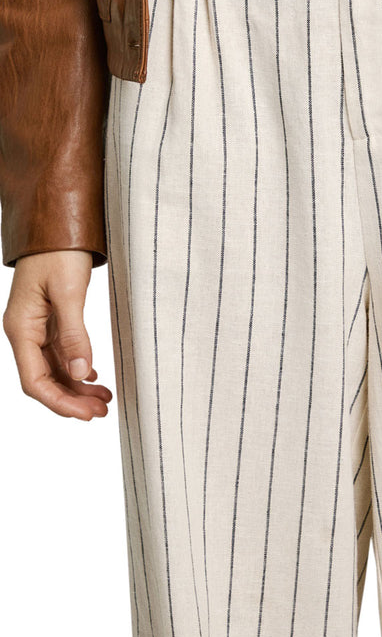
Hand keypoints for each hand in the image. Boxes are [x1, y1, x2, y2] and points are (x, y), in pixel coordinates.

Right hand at [3, 249, 111, 419]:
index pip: (35, 381)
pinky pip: (60, 353)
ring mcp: (37, 326)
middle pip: (44, 379)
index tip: (88, 414)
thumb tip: (80, 373)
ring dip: (78, 386)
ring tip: (105, 399)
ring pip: (55, 368)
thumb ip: (74, 335)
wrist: (57, 222)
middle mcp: (25, 331)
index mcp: (21, 328)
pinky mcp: (50, 319)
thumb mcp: (69, 292)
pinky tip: (94, 376)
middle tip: (103, 411)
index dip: (60, 402)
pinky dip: (77, 367)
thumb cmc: (58, 251)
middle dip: (72, 399)